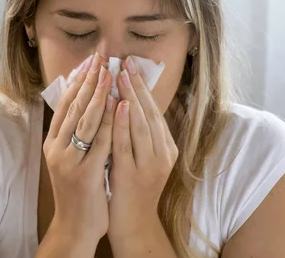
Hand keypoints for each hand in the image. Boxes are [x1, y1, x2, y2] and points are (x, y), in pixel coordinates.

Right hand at [41, 53, 115, 250]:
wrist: (74, 226)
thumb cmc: (77, 190)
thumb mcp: (70, 158)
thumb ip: (75, 133)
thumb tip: (86, 103)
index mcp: (52, 142)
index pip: (65, 104)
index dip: (78, 80)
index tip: (90, 60)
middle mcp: (56, 148)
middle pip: (73, 107)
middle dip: (88, 79)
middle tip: (100, 56)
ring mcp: (69, 161)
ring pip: (85, 120)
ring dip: (98, 93)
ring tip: (109, 71)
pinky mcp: (85, 174)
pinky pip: (99, 142)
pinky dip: (109, 121)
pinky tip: (118, 104)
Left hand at [107, 56, 178, 239]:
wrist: (133, 223)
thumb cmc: (132, 187)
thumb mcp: (140, 156)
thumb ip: (137, 132)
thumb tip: (127, 100)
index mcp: (166, 147)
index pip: (154, 110)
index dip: (143, 86)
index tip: (131, 65)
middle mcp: (163, 154)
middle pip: (150, 112)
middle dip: (138, 85)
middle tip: (126, 61)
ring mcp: (150, 165)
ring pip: (142, 124)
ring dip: (132, 97)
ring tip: (122, 75)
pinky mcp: (135, 175)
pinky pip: (128, 144)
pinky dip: (123, 123)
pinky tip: (119, 105)